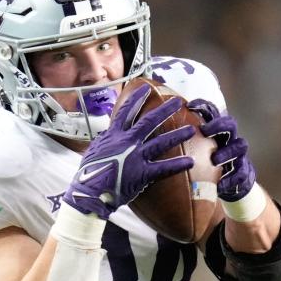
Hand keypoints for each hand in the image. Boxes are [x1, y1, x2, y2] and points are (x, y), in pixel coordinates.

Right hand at [62, 84, 195, 218]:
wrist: (89, 192)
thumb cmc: (89, 173)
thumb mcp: (94, 151)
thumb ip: (104, 141)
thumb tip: (107, 133)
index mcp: (114, 135)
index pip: (125, 111)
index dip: (135, 98)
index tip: (145, 87)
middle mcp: (127, 142)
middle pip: (148, 121)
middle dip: (164, 110)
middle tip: (177, 101)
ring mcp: (135, 156)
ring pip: (161, 142)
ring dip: (177, 135)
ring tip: (191, 130)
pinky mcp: (142, 173)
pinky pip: (163, 168)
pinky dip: (177, 165)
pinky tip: (191, 162)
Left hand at [189, 99, 256, 201]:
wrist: (228, 184)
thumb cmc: (206, 163)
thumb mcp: (195, 150)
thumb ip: (183, 140)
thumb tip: (155, 129)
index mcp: (216, 131)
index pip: (213, 112)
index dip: (203, 107)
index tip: (190, 106)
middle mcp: (229, 139)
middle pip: (230, 124)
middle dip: (219, 125)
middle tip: (205, 130)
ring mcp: (239, 154)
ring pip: (240, 145)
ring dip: (227, 152)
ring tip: (215, 159)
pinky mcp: (244, 172)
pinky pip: (242, 173)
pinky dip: (231, 178)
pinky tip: (220, 185)